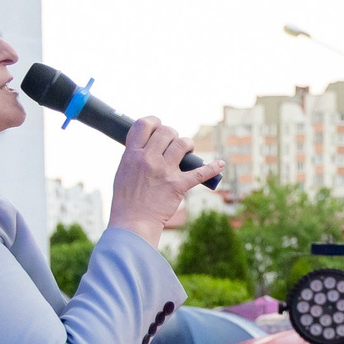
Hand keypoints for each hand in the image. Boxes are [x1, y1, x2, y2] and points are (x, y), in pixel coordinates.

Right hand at [106, 116, 210, 241]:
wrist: (133, 223)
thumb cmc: (126, 200)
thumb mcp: (123, 172)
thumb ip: (135, 157)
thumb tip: (148, 146)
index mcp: (131, 154)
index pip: (143, 125)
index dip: (153, 121)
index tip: (158, 125)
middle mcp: (148, 159)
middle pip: (166, 132)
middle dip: (173, 134)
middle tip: (174, 142)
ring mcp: (164, 171)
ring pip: (182, 144)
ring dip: (188, 144)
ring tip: (188, 150)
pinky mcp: (178, 185)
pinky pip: (200, 172)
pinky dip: (212, 168)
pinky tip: (220, 164)